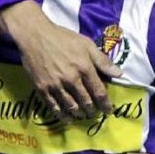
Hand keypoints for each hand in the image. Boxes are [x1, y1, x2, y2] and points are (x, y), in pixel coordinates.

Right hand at [0, 1, 122, 120]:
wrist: (35, 35)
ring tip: (83, 115)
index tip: (108, 110)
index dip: (105, 104)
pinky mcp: (42, 88)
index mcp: (84, 68)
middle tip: (95, 113)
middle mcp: (71, 79)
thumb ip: (103, 61)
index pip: (99, 92)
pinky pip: (53, 106)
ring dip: (79, 114)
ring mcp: (56, 85)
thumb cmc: (63, 38)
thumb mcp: (87, 44)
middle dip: (92, 110)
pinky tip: (67, 118)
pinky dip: (62, 115)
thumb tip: (119, 74)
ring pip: (71, 106)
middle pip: (86, 102)